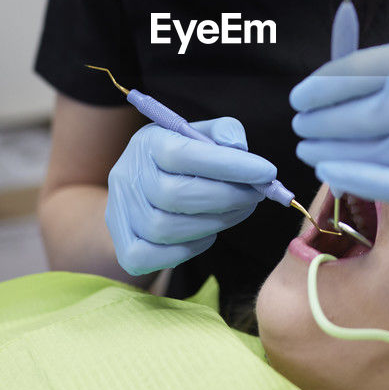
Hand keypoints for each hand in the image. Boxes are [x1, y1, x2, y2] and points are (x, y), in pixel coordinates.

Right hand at [106, 117, 275, 274]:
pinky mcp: (124, 248)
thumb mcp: (201, 134)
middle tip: (257, 195)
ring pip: (168, 228)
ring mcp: (120, 214)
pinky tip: (209, 234)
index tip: (267, 172)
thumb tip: (238, 148)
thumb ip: (224, 133)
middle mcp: (127, 176)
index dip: (229, 165)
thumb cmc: (184, 160)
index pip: (184, 154)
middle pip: (176, 196)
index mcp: (147, 142)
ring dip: (215, 223)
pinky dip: (190, 248)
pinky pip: (157, 256)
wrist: (143, 193)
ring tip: (238, 210)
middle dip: (228, 198)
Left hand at [290, 27, 388, 203]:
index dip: (322, 88)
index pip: (360, 72)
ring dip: (334, 152)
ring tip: (312, 151)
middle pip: (361, 114)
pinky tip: (338, 174)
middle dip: (321, 123)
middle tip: (299, 127)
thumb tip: (344, 87)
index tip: (301, 97)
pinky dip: (362, 179)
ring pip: (375, 151)